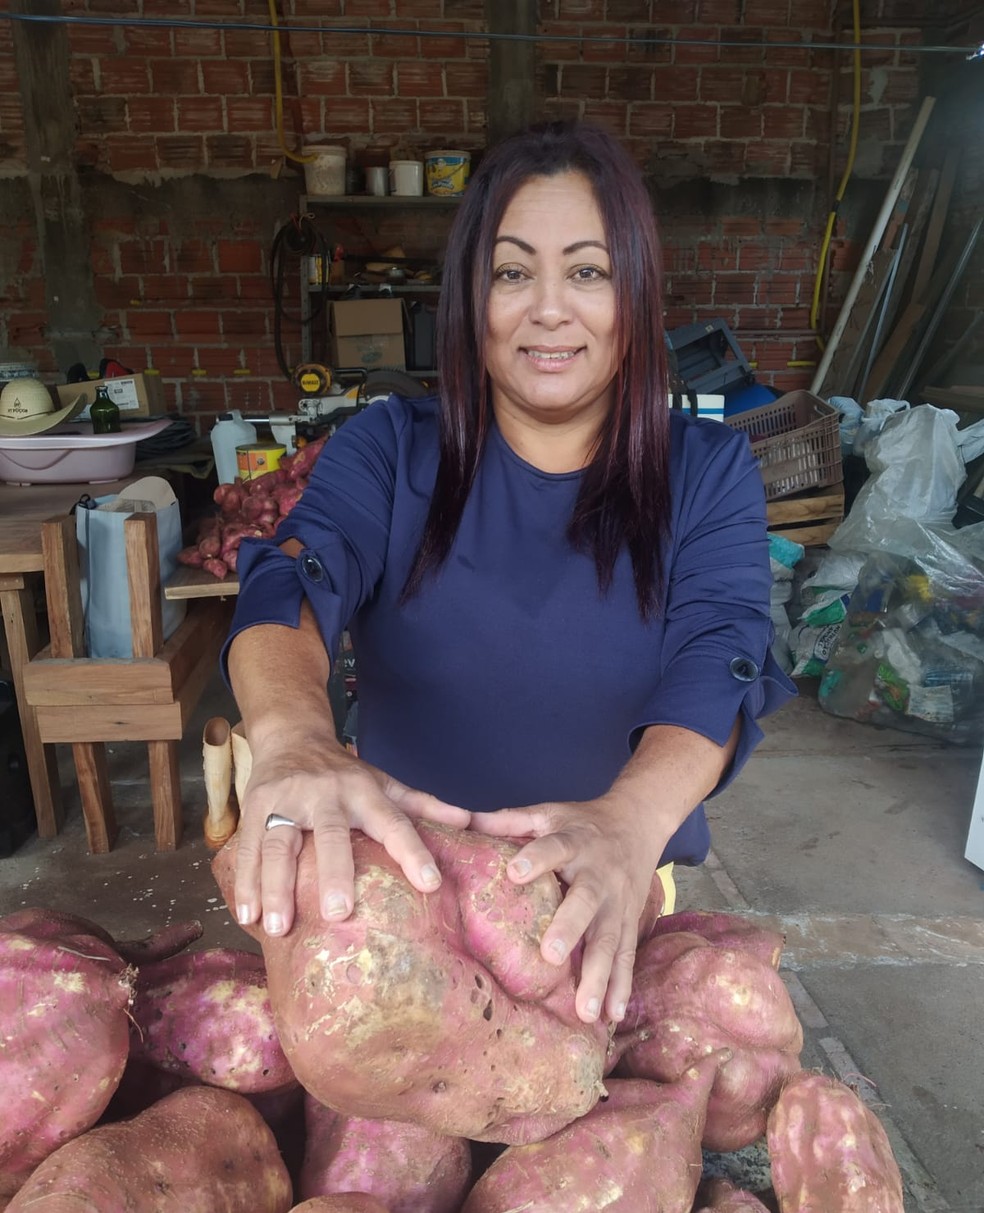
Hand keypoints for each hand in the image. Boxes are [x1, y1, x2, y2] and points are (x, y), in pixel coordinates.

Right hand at [233, 735, 470, 938]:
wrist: (291, 735)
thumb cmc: (344, 772)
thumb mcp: (384, 782)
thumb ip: (422, 804)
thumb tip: (468, 821)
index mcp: (363, 791)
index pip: (393, 822)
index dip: (413, 851)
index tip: (430, 884)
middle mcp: (325, 795)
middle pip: (330, 834)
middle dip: (333, 872)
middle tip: (338, 913)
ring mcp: (286, 800)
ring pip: (278, 843)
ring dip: (276, 886)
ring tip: (279, 926)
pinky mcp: (255, 807)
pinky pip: (248, 848)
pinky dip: (247, 883)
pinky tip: (249, 917)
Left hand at [469, 794, 667, 1025]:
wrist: (637, 822)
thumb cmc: (582, 823)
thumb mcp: (550, 813)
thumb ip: (511, 820)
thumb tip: (464, 821)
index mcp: (575, 842)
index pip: (555, 847)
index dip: (536, 858)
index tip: (513, 873)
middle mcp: (600, 874)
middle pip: (588, 901)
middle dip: (571, 928)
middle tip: (550, 955)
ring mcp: (619, 902)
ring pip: (611, 939)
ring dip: (599, 975)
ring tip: (585, 1010)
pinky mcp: (631, 921)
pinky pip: (627, 955)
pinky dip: (622, 986)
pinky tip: (612, 1015)